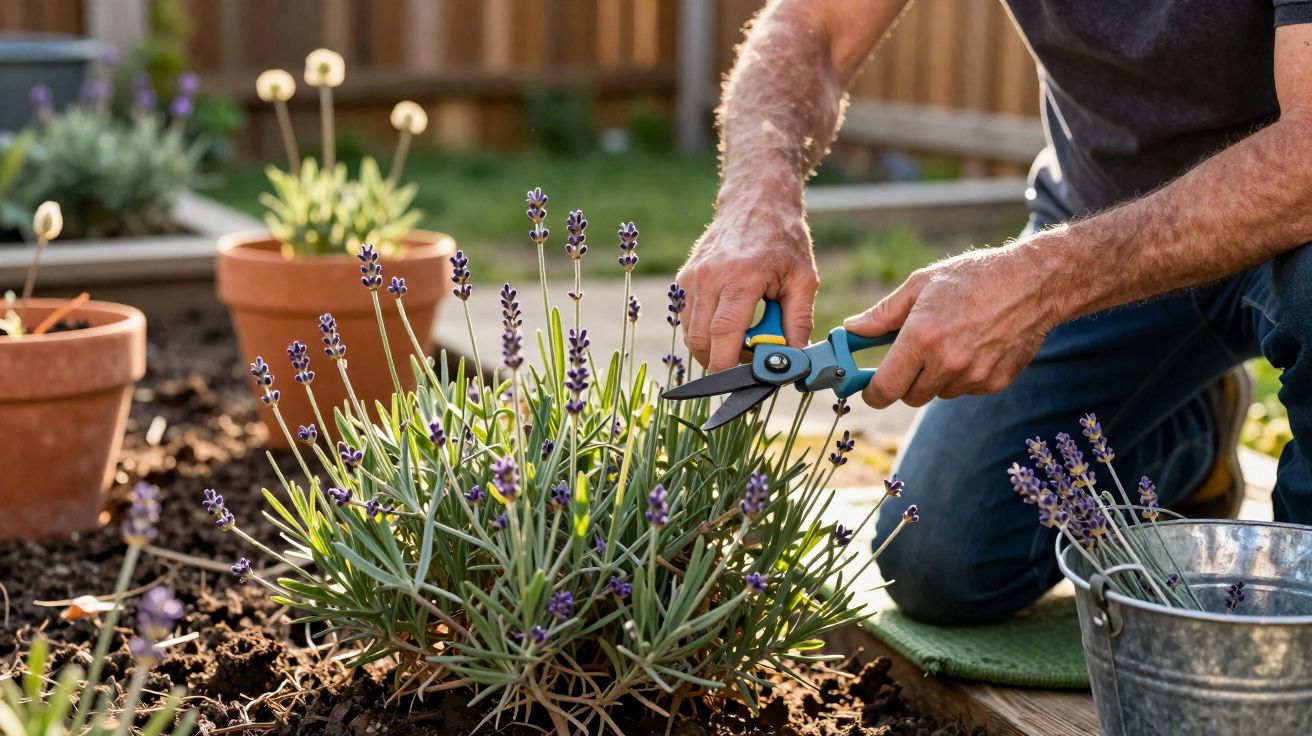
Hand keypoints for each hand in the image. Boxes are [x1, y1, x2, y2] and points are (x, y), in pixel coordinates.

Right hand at [677, 188, 818, 371]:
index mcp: (742, 277)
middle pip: (700, 341)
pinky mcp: (683, 278)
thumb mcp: (804, 279)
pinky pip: (686, 319)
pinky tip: (727, 322)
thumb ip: (798, 323)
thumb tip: (792, 363)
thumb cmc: (784, 239)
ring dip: (711, 348)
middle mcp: (710, 276)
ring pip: (689, 333)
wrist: (756, 200)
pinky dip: (703, 331)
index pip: (723, 335)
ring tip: (741, 338)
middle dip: (720, 362)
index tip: (743, 381)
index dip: (728, 366)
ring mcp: (692, 277)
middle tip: (748, 361)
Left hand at [844, 244, 1057, 407]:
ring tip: (951, 342)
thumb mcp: (921, 285)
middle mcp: (947, 361)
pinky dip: (963, 376)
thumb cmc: (972, 278)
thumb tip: (852, 330)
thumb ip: (882, 314)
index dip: (873, 393)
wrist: (1033, 283)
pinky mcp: (996, 382)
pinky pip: (966, 389)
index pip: (886, 388)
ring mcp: (974, 375)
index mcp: (922, 337)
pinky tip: (975, 346)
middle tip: (912, 356)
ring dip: (936, 377)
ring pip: (939, 393)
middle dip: (905, 381)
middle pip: (910, 396)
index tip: (870, 390)